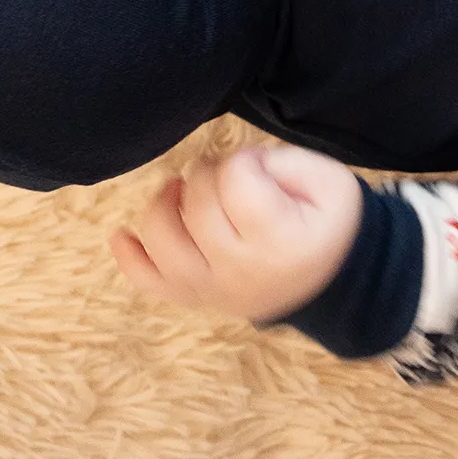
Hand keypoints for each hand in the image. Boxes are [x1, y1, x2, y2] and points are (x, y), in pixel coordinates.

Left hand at [109, 141, 364, 325]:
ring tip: (179, 190)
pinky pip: (151, 282)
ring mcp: (213, 291)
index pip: (235, 182)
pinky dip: (130, 258)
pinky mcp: (196, 297)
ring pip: (164, 245)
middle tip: (230, 177)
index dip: (243, 161)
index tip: (261, 167)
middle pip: (197, 207)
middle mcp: (240, 272)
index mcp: (280, 241)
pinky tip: (121, 235)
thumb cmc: (328, 221)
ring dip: (163, 206)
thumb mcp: (327, 179)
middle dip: (207, 176)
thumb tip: (230, 166)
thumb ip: (278, 162)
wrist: (335, 280)